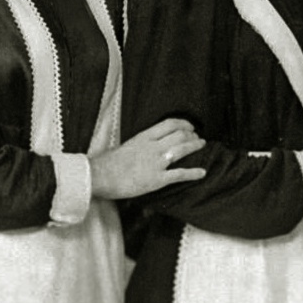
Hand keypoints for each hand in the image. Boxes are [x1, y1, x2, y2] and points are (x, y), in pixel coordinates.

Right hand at [90, 118, 206, 199]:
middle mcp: (153, 147)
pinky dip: (193, 173)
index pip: (169, 124)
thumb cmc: (107, 163)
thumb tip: (144, 146)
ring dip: (195, 146)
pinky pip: (180, 174)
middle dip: (191, 136)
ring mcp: (156, 162)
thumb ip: (138, 145)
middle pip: (179, 135)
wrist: (100, 176)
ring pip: (182, 150)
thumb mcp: (125, 146)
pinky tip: (202, 172)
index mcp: (144, 137)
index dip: (183, 124)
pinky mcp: (158, 179)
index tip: (190, 126)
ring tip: (202, 145)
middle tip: (197, 138)